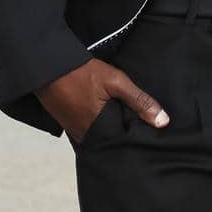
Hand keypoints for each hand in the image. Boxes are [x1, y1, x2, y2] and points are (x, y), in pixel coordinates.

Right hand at [36, 56, 169, 144]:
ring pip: (101, 139)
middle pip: (113, 143)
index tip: (150, 137)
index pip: (125, 144)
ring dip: (111, 131)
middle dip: (124, 137)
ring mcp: (76, 133)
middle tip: (140, 131)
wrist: (47, 68)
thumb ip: (139, 100)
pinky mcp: (69, 126)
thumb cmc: (81, 72)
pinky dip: (98, 127)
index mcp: (100, 131)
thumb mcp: (115, 81)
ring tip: (123, 122)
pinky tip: (105, 117)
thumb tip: (163, 121)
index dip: (137, 139)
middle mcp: (87, 138)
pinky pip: (89, 133)